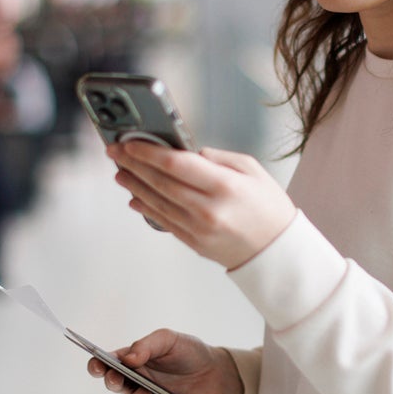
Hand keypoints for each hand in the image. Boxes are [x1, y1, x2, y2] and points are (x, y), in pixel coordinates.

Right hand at [87, 329, 244, 393]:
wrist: (215, 370)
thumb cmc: (188, 352)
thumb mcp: (169, 340)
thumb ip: (147, 345)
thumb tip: (128, 358)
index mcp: (132, 362)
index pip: (107, 364)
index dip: (97, 365)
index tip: (95, 364)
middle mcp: (136, 382)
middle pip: (115, 385)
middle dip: (112, 381)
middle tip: (115, 378)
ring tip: (145, 392)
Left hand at [107, 142, 295, 269]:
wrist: (277, 251)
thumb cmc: (268, 207)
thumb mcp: (251, 170)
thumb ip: (216, 158)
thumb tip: (186, 151)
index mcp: (224, 185)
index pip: (176, 164)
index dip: (148, 151)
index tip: (130, 142)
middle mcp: (208, 209)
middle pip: (160, 182)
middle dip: (133, 165)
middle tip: (115, 152)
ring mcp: (198, 229)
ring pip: (157, 202)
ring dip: (134, 185)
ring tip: (120, 172)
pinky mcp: (194, 243)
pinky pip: (163, 222)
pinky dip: (146, 208)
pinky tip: (134, 197)